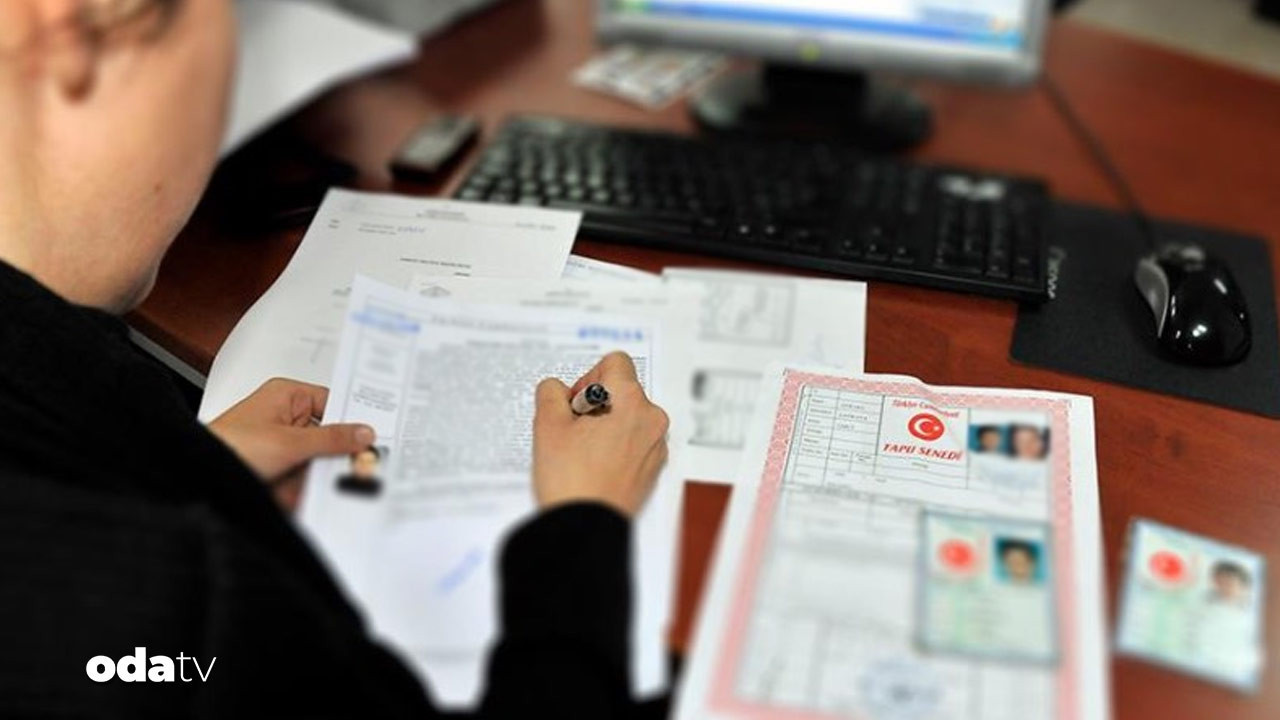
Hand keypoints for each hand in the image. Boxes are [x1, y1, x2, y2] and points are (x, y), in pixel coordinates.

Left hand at [209, 378, 375, 493]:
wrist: (195, 477)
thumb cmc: (228, 447)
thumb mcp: (290, 442)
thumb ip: (332, 438)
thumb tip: (364, 432)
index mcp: (286, 396)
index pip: (333, 402)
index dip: (354, 419)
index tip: (377, 435)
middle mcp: (285, 417)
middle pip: (329, 433)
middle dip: (343, 452)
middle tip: (369, 465)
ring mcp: (281, 444)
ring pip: (319, 458)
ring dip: (330, 472)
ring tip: (352, 483)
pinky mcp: (277, 469)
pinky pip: (305, 475)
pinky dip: (316, 486)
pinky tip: (330, 495)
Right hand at [532, 352, 669, 517]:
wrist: (585, 529)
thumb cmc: (570, 480)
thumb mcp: (547, 425)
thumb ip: (551, 393)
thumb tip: (557, 391)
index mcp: (631, 402)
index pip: (614, 362)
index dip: (588, 378)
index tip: (576, 404)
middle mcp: (651, 419)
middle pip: (622, 390)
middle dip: (596, 403)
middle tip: (574, 431)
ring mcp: (656, 445)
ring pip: (628, 416)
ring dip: (606, 424)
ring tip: (583, 452)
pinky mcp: (653, 467)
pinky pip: (634, 441)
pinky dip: (616, 445)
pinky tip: (595, 466)